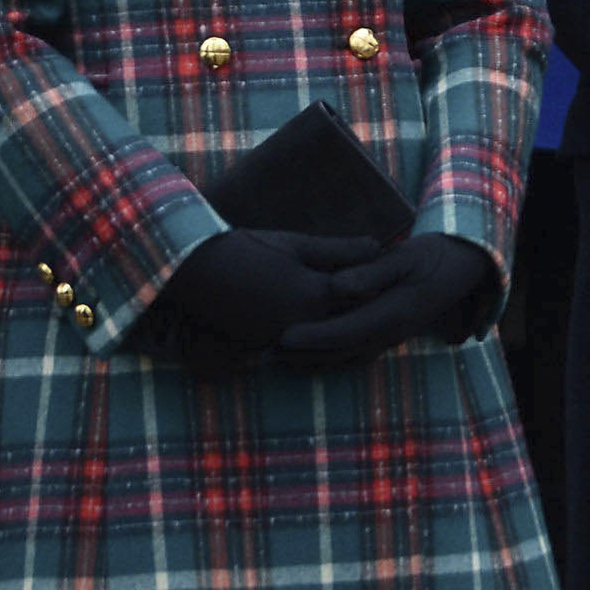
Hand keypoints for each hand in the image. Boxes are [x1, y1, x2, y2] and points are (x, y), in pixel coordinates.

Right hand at [132, 229, 394, 370]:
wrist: (191, 269)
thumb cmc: (244, 248)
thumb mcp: (294, 243)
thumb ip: (338, 249)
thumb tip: (376, 246)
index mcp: (313, 292)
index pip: (360, 296)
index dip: (378, 288)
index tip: (398, 280)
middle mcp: (300, 320)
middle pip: (345, 320)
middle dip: (364, 312)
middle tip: (392, 304)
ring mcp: (278, 336)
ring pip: (322, 336)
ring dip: (339, 330)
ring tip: (363, 321)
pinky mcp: (260, 345)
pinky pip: (296, 346)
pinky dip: (310, 341)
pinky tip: (321, 332)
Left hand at [274, 234, 499, 368]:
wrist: (462, 267)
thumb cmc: (432, 257)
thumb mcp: (405, 257)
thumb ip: (371, 271)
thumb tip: (339, 285)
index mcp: (394, 313)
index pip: (346, 330)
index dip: (313, 336)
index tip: (283, 337)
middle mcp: (392, 333)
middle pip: (341, 352)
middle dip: (305, 355)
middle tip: (268, 353)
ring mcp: (392, 338)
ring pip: (347, 359)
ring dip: (314, 362)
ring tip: (281, 360)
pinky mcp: (390, 337)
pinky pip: (356, 356)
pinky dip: (331, 360)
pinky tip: (312, 358)